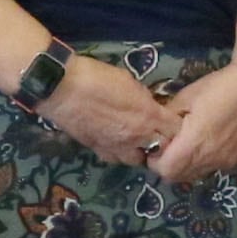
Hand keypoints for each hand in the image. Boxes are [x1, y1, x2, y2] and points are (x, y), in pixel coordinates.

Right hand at [38, 54, 185, 167]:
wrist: (62, 88)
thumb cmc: (96, 77)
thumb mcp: (128, 80)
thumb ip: (143, 97)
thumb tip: (148, 104)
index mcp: (148, 116)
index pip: (175, 130)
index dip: (174, 126)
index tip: (171, 120)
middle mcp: (136, 137)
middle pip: (160, 150)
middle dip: (160, 142)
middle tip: (155, 132)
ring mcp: (116, 147)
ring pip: (137, 160)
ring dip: (139, 151)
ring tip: (134, 139)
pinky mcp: (98, 150)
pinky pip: (114, 157)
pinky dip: (117, 152)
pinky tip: (113, 141)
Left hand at [149, 55, 236, 187]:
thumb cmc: (218, 88)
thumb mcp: (185, 97)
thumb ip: (168, 116)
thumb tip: (156, 128)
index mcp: (194, 143)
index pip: (165, 170)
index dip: (154, 161)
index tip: (153, 146)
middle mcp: (208, 158)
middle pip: (177, 177)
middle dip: (166, 165)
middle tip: (165, 146)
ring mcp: (222, 161)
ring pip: (193, 175)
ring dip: (182, 166)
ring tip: (183, 145)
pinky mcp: (233, 159)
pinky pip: (208, 169)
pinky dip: (198, 163)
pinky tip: (201, 144)